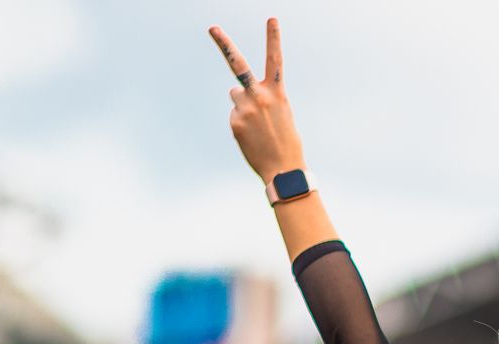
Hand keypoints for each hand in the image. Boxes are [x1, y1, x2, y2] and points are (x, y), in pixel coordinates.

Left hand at [207, 18, 304, 178]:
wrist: (284, 169)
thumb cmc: (286, 142)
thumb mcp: (282, 114)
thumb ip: (261, 97)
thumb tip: (233, 90)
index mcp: (277, 93)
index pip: (275, 60)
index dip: (273, 38)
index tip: (271, 18)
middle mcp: (260, 96)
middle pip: (238, 64)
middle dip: (224, 44)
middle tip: (212, 28)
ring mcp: (245, 108)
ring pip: (235, 96)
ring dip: (242, 105)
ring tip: (258, 126)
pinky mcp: (235, 121)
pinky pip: (234, 115)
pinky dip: (241, 124)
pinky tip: (252, 137)